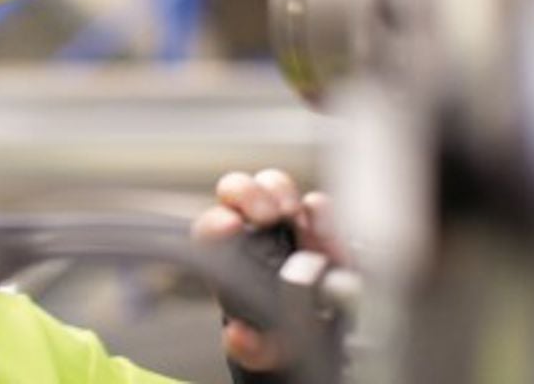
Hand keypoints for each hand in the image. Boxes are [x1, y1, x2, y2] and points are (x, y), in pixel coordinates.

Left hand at [190, 169, 343, 371]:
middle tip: (266, 215)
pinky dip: (320, 211)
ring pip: (273, 185)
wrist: (319, 333)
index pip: (210, 229)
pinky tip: (319, 224)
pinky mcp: (322, 227)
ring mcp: (287, 223)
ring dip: (279, 192)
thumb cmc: (278, 333)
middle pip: (235, 190)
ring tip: (290, 214)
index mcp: (227, 257)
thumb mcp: (265, 348)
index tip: (230, 226)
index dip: (216, 224)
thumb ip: (250, 347)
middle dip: (247, 194)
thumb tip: (237, 338)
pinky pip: (317, 206)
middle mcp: (252, 231)